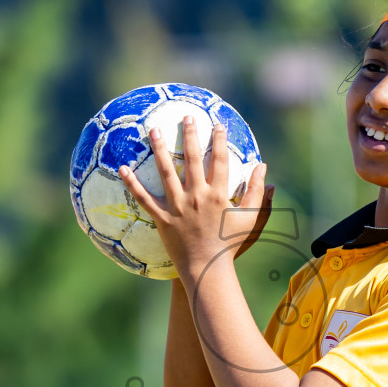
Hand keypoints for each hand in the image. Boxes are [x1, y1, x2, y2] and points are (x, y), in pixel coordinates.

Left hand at [120, 117, 271, 274]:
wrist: (208, 269)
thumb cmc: (231, 245)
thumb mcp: (251, 219)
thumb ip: (258, 193)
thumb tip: (264, 168)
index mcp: (218, 195)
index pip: (220, 160)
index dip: (220, 140)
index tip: (218, 125)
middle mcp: (197, 196)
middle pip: (192, 159)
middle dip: (189, 135)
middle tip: (187, 117)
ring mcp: (178, 207)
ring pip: (165, 172)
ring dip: (158, 149)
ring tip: (153, 130)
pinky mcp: (163, 219)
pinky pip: (145, 199)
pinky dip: (133, 184)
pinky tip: (123, 168)